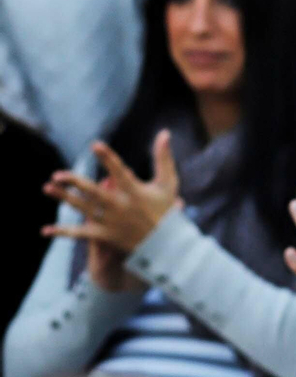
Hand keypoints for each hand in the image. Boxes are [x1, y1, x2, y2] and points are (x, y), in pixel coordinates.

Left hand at [43, 131, 181, 253]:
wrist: (167, 245)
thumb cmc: (167, 210)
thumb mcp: (168, 184)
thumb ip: (163, 158)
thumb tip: (164, 132)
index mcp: (135, 192)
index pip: (119, 172)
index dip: (108, 158)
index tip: (95, 145)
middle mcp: (120, 207)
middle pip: (94, 193)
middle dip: (75, 183)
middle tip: (58, 175)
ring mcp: (111, 223)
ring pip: (83, 209)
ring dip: (64, 198)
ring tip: (47, 187)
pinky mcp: (105, 236)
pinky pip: (80, 234)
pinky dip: (62, 232)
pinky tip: (45, 230)